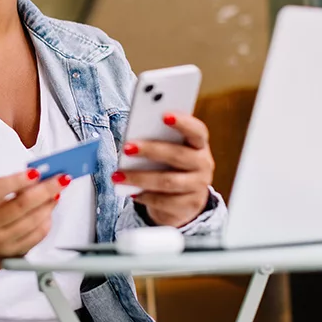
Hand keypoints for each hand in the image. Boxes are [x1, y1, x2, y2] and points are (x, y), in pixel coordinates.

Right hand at [0, 169, 68, 299]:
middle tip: (60, 178)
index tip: (35, 172)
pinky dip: (46, 221)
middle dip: (44, 190)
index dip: (16, 181)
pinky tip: (48, 211)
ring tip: (56, 192)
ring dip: (48, 205)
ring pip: (32, 222)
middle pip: (19, 206)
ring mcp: (0, 245)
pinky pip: (36, 236)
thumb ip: (0, 188)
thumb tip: (34, 176)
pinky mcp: (13, 255)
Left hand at [113, 112, 213, 227]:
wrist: (183, 201)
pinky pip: (164, 201)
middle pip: (178, 155)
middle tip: (126, 147)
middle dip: (150, 150)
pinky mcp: (189, 205)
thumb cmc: (170, 166)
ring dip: (139, 177)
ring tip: (118, 175)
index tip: (164, 115)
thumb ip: (157, 140)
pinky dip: (145, 196)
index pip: (197, 131)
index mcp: (199, 144)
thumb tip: (133, 138)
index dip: (183, 122)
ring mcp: (198, 186)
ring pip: (168, 181)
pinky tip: (130, 192)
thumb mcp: (167, 151)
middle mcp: (203, 164)